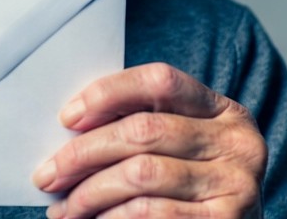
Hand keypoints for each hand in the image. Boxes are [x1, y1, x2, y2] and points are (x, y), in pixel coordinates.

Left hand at [32, 63, 266, 217]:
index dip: (109, 93)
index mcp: (223, 109)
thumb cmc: (189, 182)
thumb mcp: (177, 144)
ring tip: (63, 208)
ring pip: (142, 176)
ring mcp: (238, 187)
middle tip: (48, 174)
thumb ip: (137, 123)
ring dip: (91, 193)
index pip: (159, 80)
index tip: (67, 117)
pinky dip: (114, 218)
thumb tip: (70, 124)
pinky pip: (154, 214)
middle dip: (85, 152)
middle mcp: (238, 144)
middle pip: (143, 131)